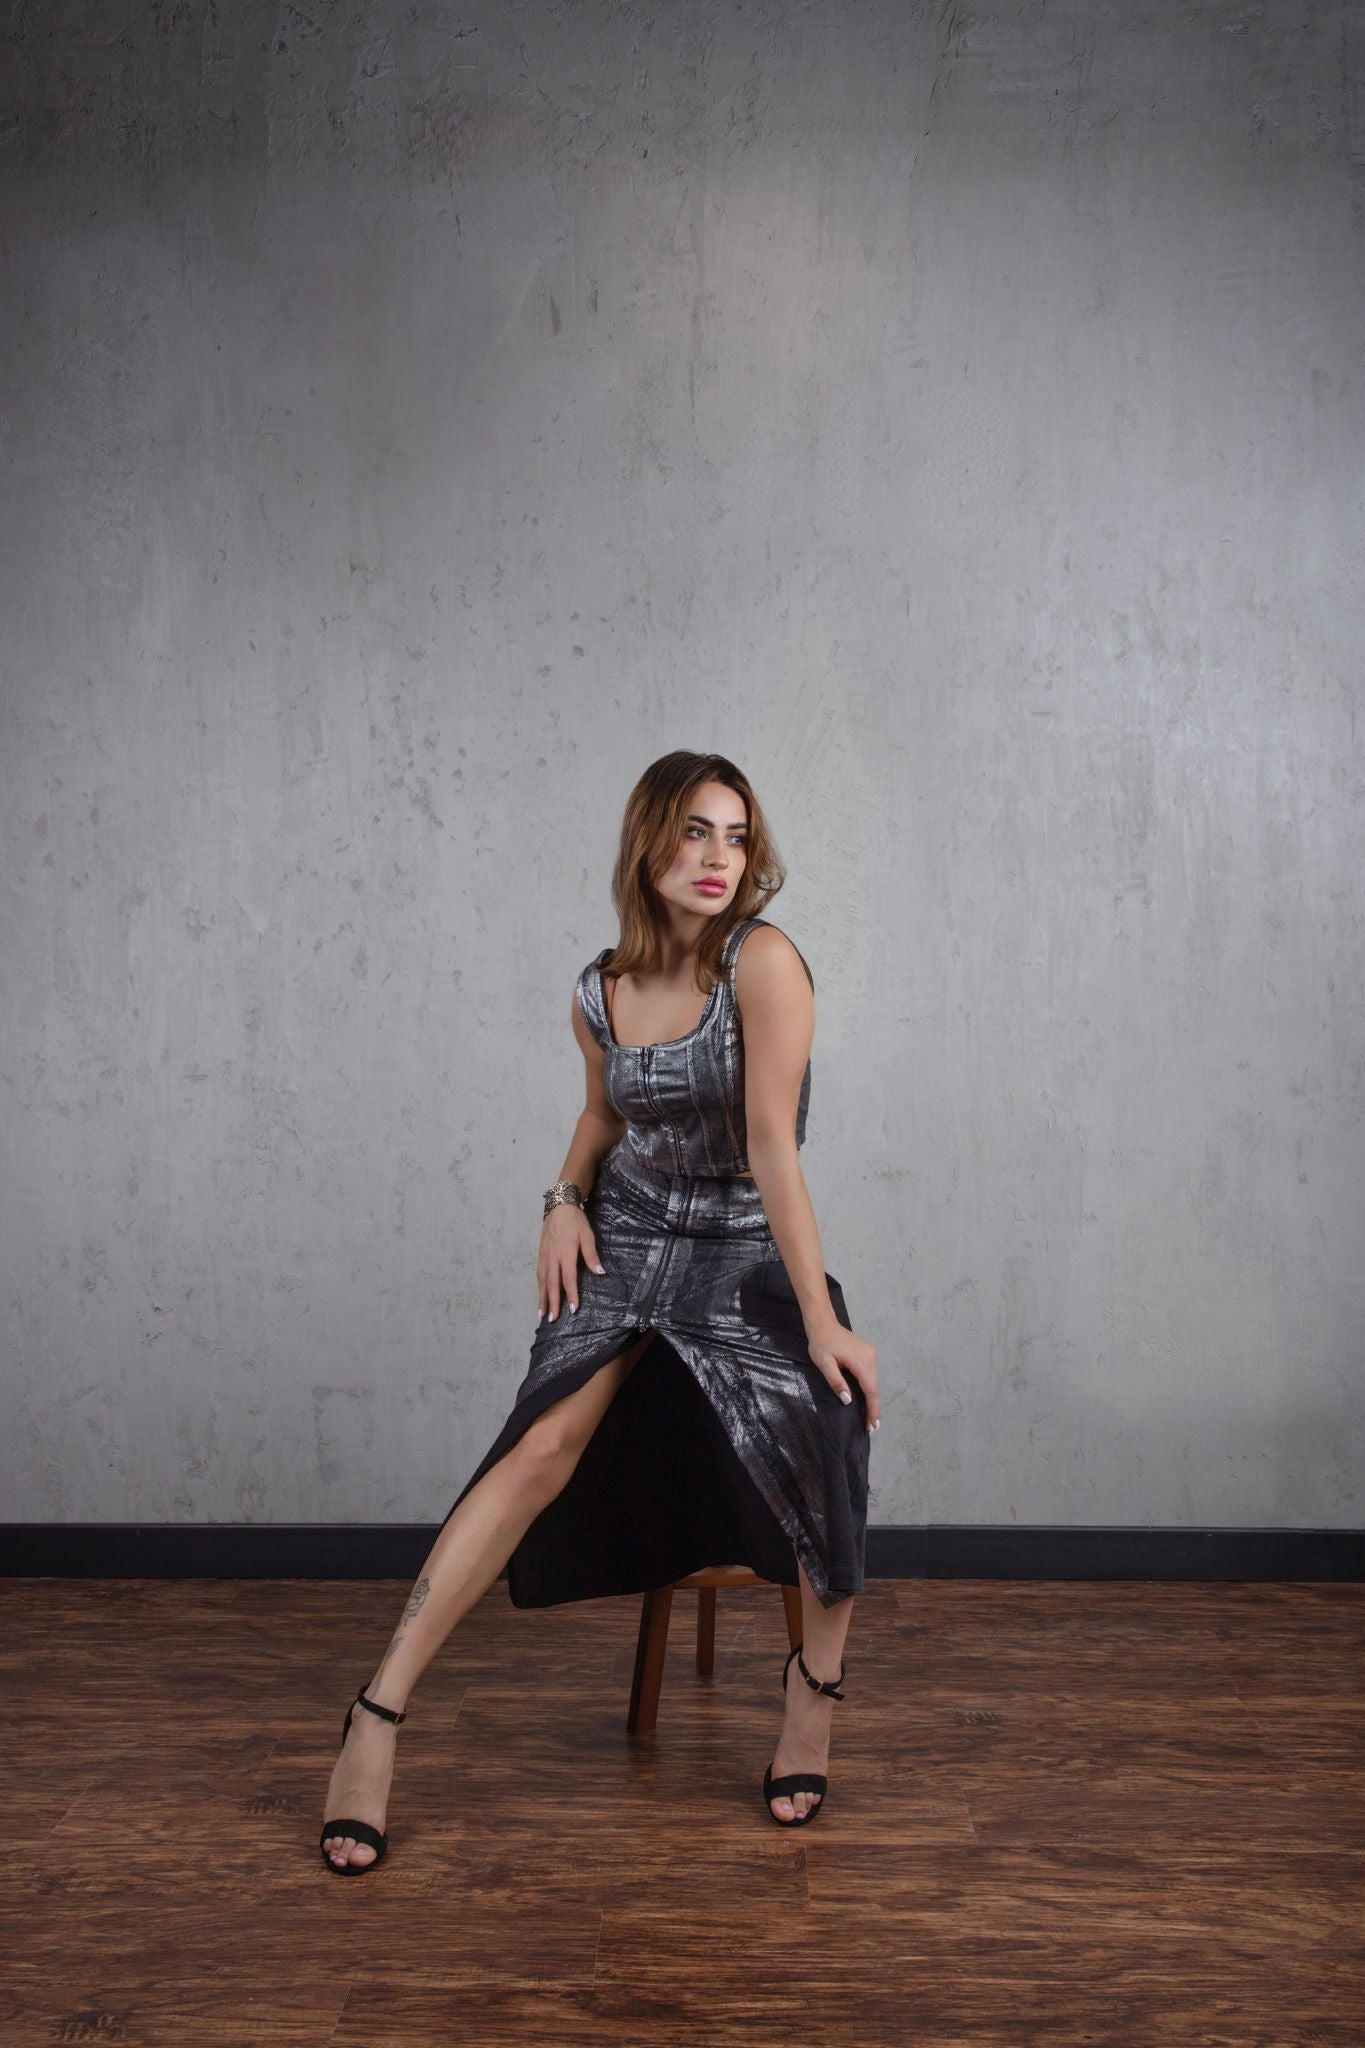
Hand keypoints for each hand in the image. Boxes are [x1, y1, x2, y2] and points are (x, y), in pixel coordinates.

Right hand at [537, 1203, 604, 1322]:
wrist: (559, 1206)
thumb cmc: (576, 1221)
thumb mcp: (587, 1235)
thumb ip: (592, 1255)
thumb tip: (600, 1273)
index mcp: (565, 1253)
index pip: (568, 1279)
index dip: (572, 1295)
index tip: (573, 1310)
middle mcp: (552, 1257)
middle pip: (552, 1284)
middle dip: (552, 1303)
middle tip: (552, 1320)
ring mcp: (544, 1256)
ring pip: (542, 1281)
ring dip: (542, 1298)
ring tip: (542, 1314)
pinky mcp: (540, 1254)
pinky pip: (539, 1274)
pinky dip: (539, 1287)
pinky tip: (540, 1295)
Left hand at [806, 1321, 879, 1433]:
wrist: (823, 1324)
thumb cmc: (821, 1344)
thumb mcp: (824, 1364)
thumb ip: (836, 1382)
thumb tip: (848, 1400)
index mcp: (861, 1361)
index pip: (870, 1390)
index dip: (872, 1409)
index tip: (872, 1425)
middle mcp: (870, 1357)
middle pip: (875, 1387)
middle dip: (874, 1407)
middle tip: (871, 1426)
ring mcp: (871, 1354)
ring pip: (874, 1381)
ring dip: (873, 1398)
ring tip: (870, 1416)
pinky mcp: (868, 1353)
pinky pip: (871, 1374)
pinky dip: (870, 1388)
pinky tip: (867, 1398)